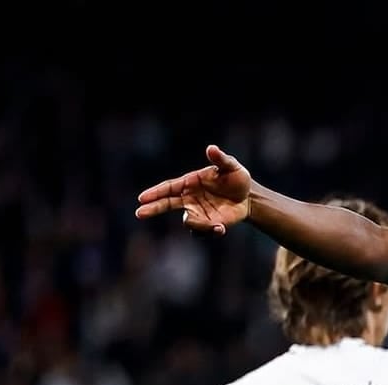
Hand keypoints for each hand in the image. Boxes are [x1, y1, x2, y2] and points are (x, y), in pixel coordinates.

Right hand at [135, 145, 251, 235]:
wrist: (248, 197)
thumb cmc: (237, 178)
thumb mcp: (231, 166)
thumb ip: (220, 158)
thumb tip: (211, 149)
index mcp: (189, 183)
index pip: (168, 187)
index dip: (155, 192)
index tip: (142, 198)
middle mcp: (189, 198)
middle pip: (166, 204)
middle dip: (153, 208)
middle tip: (139, 213)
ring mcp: (197, 212)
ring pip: (189, 222)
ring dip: (200, 226)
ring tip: (218, 227)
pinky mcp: (208, 224)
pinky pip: (202, 232)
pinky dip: (209, 232)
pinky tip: (221, 229)